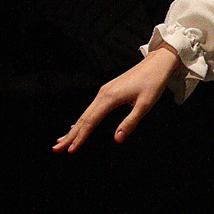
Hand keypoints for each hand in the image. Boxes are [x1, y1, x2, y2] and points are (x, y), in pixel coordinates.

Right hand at [53, 45, 180, 152]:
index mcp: (110, 97)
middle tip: (57, 148)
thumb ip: (130, 122)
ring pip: (86, 113)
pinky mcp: (107, 91)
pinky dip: (83, 119)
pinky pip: (91, 108)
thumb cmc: (153, 82)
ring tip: (63, 140)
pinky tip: (77, 125)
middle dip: (70, 135)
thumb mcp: (145, 105)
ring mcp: (104, 91)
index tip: (71, 149)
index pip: (91, 122)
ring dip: (74, 128)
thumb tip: (117, 138)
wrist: (156, 64)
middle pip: (83, 118)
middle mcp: (103, 93)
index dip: (80, 137)